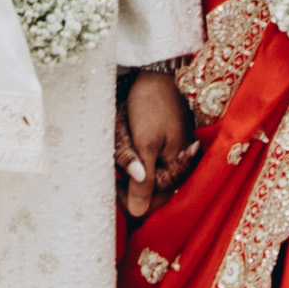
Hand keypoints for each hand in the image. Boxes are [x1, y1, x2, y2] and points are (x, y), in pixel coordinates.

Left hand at [115, 70, 196, 215]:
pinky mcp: (163, 147)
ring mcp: (170, 158)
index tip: (113, 181)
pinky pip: (143, 161)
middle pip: (144, 191)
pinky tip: (126, 136)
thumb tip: (138, 214)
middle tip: (115, 156)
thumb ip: (143, 180)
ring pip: (141, 176)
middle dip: (126, 176)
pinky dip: (129, 153)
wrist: (159, 73)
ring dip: (126, 162)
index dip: (128, 197)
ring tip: (121, 139)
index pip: (149, 204)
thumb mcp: (144, 143)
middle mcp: (175, 169)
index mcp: (174, 171)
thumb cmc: (152, 105)